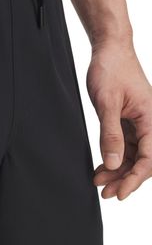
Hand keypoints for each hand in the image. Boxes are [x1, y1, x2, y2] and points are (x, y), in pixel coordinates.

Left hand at [87, 39, 151, 199]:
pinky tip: (101, 169)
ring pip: (133, 156)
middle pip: (143, 161)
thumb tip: (114, 162)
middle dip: (125, 179)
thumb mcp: (107, 103)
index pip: (149, 158)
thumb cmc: (111, 70)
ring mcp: (140, 123)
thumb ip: (111, 133)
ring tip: (99, 183)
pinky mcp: (129, 121)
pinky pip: (125, 146)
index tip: (120, 193)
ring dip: (118, 171)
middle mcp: (150, 123)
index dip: (134, 179)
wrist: (109, 50)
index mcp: (151, 118)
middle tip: (105, 193)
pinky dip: (114, 158)